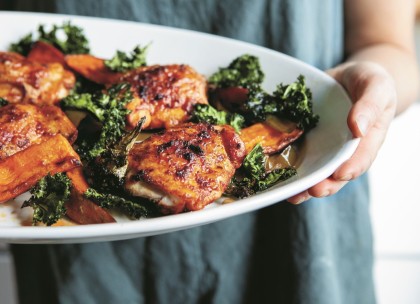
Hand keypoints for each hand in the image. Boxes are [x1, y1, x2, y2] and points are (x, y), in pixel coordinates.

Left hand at [287, 61, 396, 203]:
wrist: (346, 78)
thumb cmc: (367, 81)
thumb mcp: (376, 86)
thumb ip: (369, 105)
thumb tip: (358, 129)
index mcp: (367, 140)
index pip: (361, 158)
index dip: (350, 168)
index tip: (339, 174)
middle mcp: (344, 150)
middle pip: (336, 174)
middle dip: (325, 185)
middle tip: (313, 190)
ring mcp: (324, 149)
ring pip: (315, 171)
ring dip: (304, 186)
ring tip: (291, 195)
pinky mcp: (306, 142)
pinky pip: (297, 157)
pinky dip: (287, 168)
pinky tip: (275, 176)